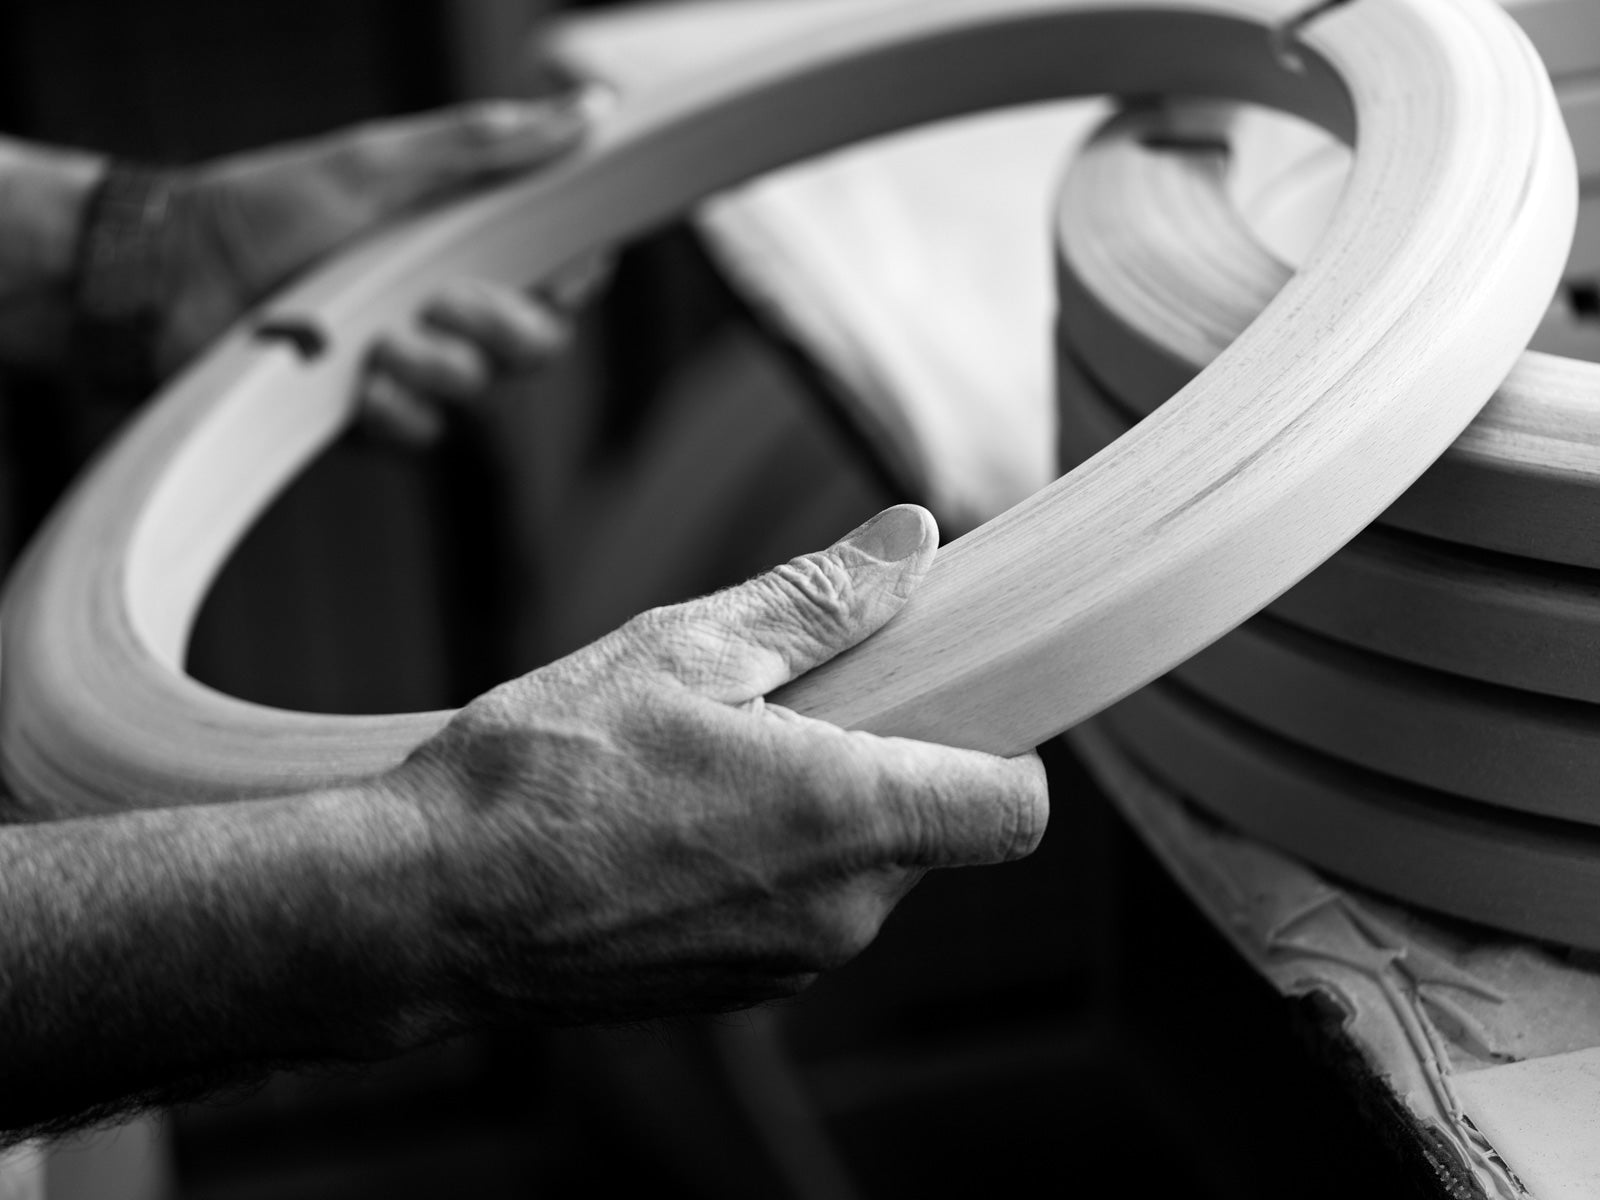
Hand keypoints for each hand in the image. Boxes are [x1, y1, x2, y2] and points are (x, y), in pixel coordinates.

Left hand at [158, 95, 605, 434]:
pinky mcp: (376, 418)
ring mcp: (415, 366)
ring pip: (484, 393)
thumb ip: (484, 145)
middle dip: (506, 329)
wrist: (166, 279)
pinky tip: (361, 386)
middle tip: (448, 302)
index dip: (575, 275)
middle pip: (538, 343)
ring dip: (441, 368)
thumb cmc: (263, 210)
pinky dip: (400, 412)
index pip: (561, 271)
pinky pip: (426, 435)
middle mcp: (448, 309)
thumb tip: (584, 111)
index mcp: (463, 243)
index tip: (562, 265)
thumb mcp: (379, 163)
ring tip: (380, 341)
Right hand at [384, 504, 1047, 1025]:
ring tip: (712, 761)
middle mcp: (840, 911)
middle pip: (935, 831)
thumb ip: (820, 601)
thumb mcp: (684, 650)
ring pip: (861, 872)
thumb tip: (916, 542)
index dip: (1005, 746)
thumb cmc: (543, 771)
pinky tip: (676, 822)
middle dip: (888, 762)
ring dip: (821, 813)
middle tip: (791, 704)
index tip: (950, 697)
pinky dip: (771, 864)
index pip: (1015, 807)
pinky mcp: (736, 992)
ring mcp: (788, 966)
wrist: (420, 907)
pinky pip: (798, 914)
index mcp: (849, 816)